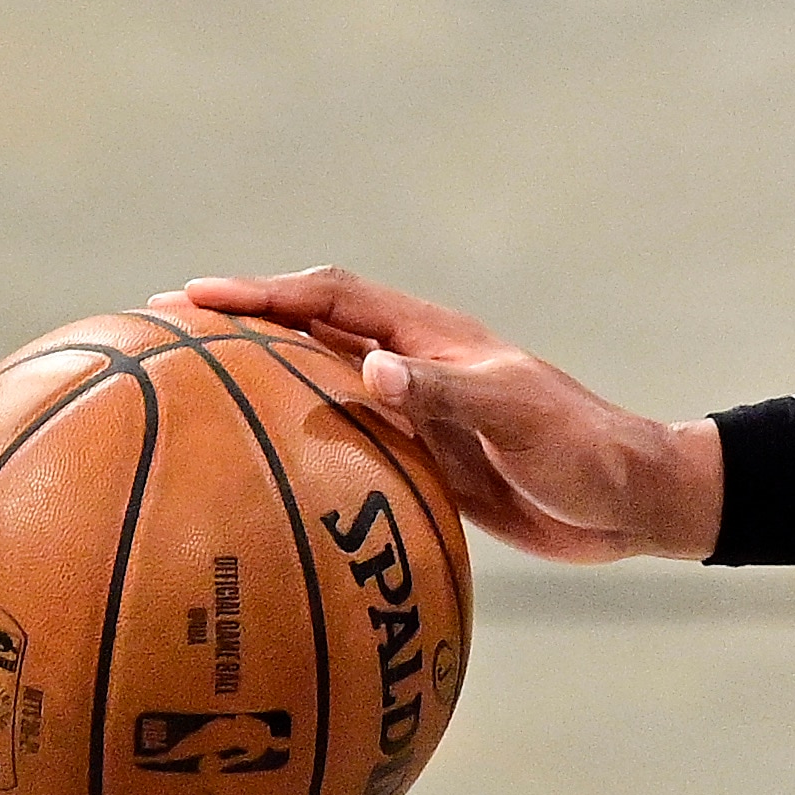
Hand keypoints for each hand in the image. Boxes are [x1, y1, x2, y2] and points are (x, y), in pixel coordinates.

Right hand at [173, 266, 721, 565]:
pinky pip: (346, 441)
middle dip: (242, 321)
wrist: (632, 500)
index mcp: (433, 337)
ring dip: (260, 377)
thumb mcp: (517, 419)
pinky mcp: (426, 458)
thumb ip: (446, 396)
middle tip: (162, 328)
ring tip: (187, 389)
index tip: (193, 296)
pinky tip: (257, 474)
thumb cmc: (584, 452)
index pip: (331, 298)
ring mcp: (419, 410)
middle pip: (313, 327)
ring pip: (321, 381)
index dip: (262, 293)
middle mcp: (417, 364)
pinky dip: (298, 442)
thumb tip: (366, 370)